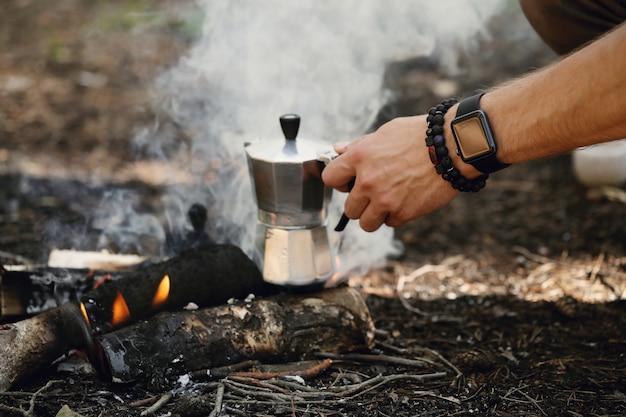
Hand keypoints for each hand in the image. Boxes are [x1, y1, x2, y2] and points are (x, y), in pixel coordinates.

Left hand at [322, 115, 459, 231]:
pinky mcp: (403, 212)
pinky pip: (391, 223)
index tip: (348, 182)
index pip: (330, 179)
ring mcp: (385, 200)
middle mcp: (368, 181)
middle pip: (349, 209)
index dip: (339, 182)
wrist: (452, 146)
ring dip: (375, 215)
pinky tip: (407, 200)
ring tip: (389, 201)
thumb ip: (359, 145)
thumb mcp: (385, 133)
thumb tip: (338, 149)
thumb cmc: (419, 135)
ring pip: (366, 223)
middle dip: (360, 203)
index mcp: (359, 157)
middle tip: (373, 194)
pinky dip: (397, 216)